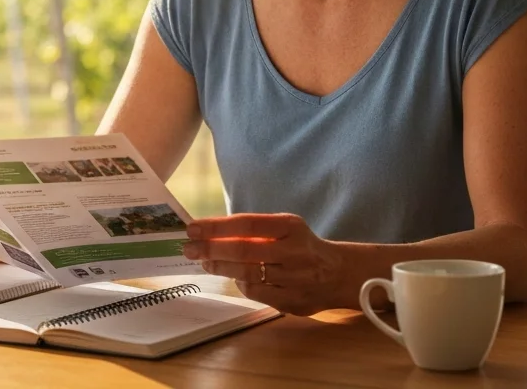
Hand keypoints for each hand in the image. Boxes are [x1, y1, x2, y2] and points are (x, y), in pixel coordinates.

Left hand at [182, 213, 343, 315]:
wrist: (338, 273)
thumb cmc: (300, 245)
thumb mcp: (285, 228)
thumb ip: (255, 229)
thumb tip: (209, 231)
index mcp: (291, 227)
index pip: (247, 225)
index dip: (217, 227)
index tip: (193, 228)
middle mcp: (295, 252)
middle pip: (244, 251)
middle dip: (211, 249)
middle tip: (188, 248)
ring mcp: (296, 279)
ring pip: (248, 275)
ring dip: (221, 268)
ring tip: (205, 261)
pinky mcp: (293, 301)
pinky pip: (257, 294)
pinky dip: (241, 284)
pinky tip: (233, 277)